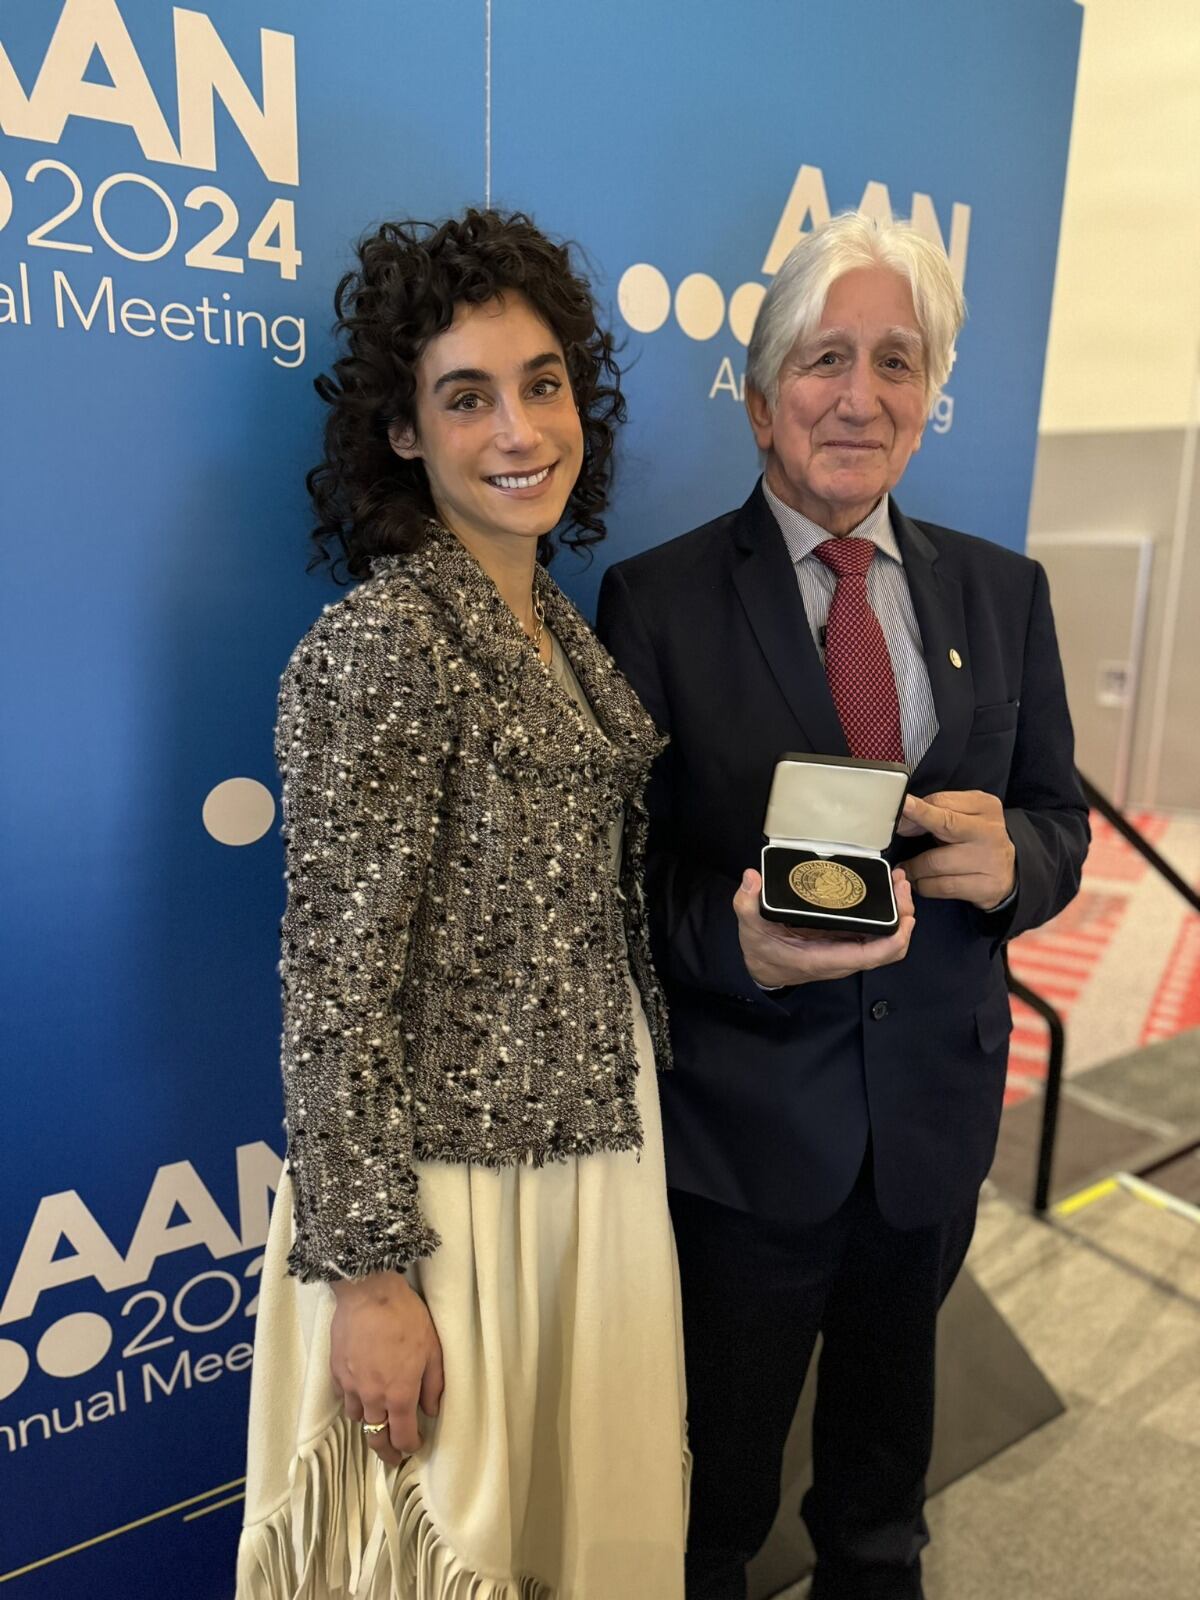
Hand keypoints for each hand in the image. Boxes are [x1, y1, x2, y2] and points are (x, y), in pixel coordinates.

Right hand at [330, 1271, 443, 1465]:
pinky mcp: (336, 1371)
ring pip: (358, 1418)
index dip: (410, 1446)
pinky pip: (343, 1397)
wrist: (369, 1293)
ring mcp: (351, 1386)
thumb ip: (433, 1385)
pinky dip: (352, 1402)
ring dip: (369, 1424)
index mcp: (399, 1396)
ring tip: (378, 1421)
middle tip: (393, 1456)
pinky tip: (359, 1395)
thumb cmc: (406, 1318)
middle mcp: (372, 1398)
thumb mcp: (433, 1350)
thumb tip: (432, 1410)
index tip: (415, 1446)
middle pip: (376, 1437)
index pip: (403, 1436)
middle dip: (386, 1451)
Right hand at [733, 867, 914, 987]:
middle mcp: (844, 957)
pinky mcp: (847, 940)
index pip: (872, 955)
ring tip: (897, 881)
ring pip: (887, 940)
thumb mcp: (750, 929)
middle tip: (900, 883)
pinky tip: (885, 890)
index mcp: (826, 958)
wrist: (763, 968)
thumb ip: (747, 905)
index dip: (895, 938)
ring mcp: (848, 949)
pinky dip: (887, 914)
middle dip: (904, 918)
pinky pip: (877, 932)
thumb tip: (752, 878)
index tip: (905, 914)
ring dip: (899, 914)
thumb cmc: (761, 951)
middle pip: (890, 947)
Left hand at [897, 790, 1015, 910]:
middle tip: (894, 829)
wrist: (1011, 871)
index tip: (898, 808)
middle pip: (944, 824)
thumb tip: (904, 821)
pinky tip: (921, 882)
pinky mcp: (985, 887)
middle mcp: (989, 832)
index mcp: (985, 807)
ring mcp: (988, 861)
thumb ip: (937, 813)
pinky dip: (924, 885)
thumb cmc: (977, 840)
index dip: (915, 809)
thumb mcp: (966, 816)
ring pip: (935, 863)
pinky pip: (942, 887)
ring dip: (914, 868)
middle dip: (914, 824)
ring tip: (907, 869)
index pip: (942, 802)